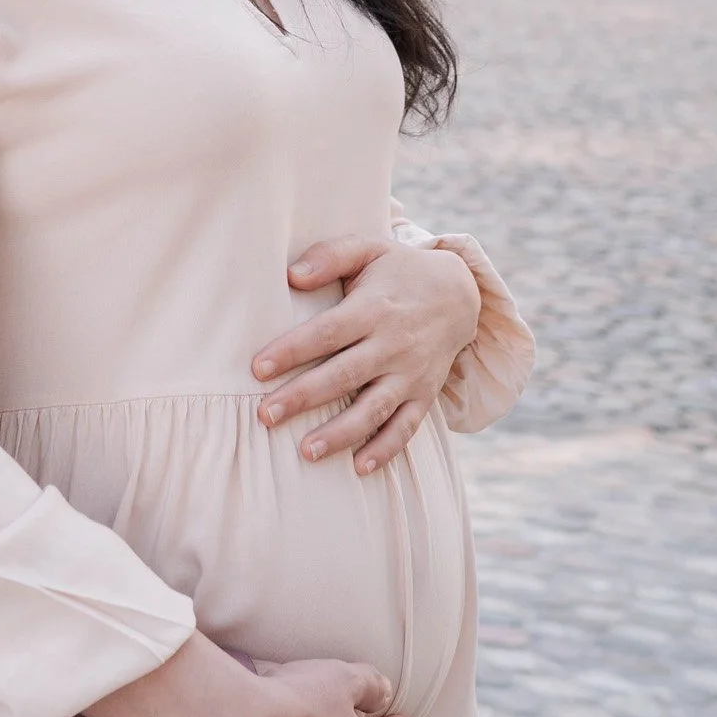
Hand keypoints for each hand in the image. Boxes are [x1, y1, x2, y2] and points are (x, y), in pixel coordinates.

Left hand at [251, 236, 481, 474]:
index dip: (292, 350)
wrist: (459, 293)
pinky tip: (359, 469)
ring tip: (306, 451)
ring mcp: (411, 373)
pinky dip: (385, 449)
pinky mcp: (424, 394)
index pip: (327, 333)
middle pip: (344, 375)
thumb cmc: (398, 270)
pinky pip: (406, 427)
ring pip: (374, 409)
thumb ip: (329, 256)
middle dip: (303, 397)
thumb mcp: (368, 247)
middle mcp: (393, 344)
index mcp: (373, 308)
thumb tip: (291, 276)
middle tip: (265, 416)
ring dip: (341, 433)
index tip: (257, 369)